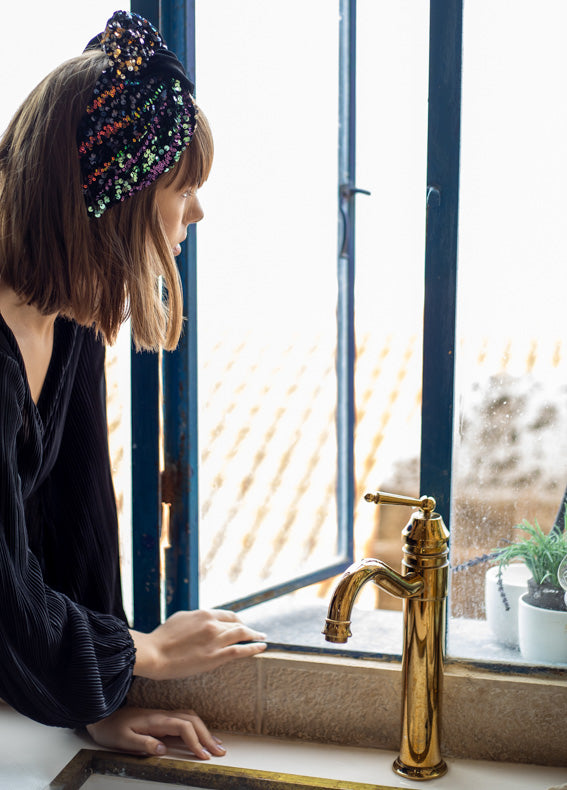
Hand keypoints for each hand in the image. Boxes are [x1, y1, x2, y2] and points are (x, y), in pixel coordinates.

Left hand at [86, 706, 226, 758]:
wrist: (102, 716)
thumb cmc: (111, 728)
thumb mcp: (123, 740)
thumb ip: (143, 744)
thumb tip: (163, 749)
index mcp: (155, 720)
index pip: (183, 727)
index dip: (195, 741)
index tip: (204, 755)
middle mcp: (162, 715)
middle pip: (192, 721)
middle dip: (207, 736)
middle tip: (220, 752)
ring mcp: (162, 716)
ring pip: (191, 718)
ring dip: (205, 731)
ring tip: (216, 744)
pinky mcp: (161, 719)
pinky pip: (185, 720)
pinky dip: (197, 727)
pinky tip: (201, 735)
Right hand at [131, 608, 266, 679]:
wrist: (154, 654)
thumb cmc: (162, 638)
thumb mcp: (180, 619)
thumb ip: (196, 619)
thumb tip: (203, 620)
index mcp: (204, 614)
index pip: (228, 615)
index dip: (237, 620)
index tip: (241, 624)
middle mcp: (213, 624)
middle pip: (237, 624)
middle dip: (248, 628)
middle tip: (256, 632)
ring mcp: (215, 640)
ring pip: (242, 634)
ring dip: (255, 635)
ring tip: (262, 638)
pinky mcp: (215, 657)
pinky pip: (240, 650)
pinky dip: (253, 647)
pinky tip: (261, 647)